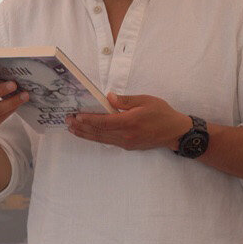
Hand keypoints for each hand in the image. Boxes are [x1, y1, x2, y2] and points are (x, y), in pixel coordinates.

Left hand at [66, 93, 191, 151]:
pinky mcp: (128, 146)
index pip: (104, 121)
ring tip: (72, 129)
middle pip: (99, 132)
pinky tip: (88, 134)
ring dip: (86, 134)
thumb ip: (126, 100)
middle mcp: (126, 135)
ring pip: (101, 139)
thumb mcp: (146, 100)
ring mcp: (126, 142)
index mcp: (130, 122)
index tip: (77, 115)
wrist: (175, 132)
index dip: (89, 119)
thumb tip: (109, 97)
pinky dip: (96, 137)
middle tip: (68, 121)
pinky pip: (108, 141)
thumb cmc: (162, 113)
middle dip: (82, 126)